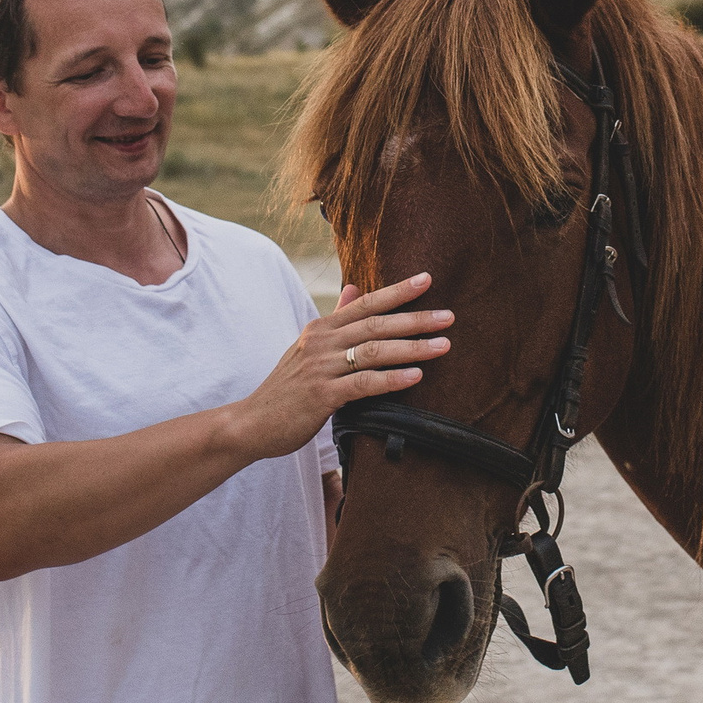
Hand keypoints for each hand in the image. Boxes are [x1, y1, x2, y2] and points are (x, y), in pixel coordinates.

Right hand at [221, 274, 451, 460]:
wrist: (252, 423)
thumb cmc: (287, 387)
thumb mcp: (309, 347)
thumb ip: (336, 319)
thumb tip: (354, 288)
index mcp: (321, 328)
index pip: (365, 303)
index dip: (397, 291)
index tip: (427, 280)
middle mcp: (321, 342)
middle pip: (376, 324)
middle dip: (416, 319)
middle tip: (449, 317)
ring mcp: (321, 368)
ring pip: (374, 351)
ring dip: (412, 347)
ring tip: (443, 345)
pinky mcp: (322, 396)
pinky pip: (364, 384)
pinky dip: (392, 379)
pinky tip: (416, 376)